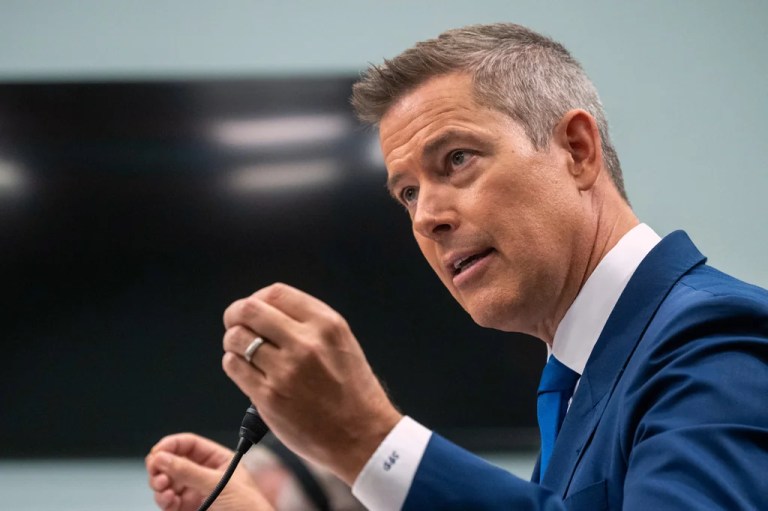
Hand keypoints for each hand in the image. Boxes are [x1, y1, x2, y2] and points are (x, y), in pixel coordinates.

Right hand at [146, 432, 272, 510]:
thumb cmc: (247, 506)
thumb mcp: (217, 484)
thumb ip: (188, 471)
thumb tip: (162, 457)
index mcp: (217, 460)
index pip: (189, 444)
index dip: (171, 445)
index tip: (156, 453)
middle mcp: (204, 473)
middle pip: (173, 462)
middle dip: (161, 467)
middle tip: (156, 473)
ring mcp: (195, 492)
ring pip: (168, 482)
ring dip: (160, 484)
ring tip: (163, 489)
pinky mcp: (189, 509)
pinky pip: (169, 501)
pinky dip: (164, 500)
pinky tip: (168, 501)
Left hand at [222, 283, 402, 484]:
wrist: (362, 436)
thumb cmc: (352, 391)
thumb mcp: (342, 343)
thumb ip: (309, 323)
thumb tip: (266, 311)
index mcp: (327, 324)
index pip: (276, 293)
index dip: (256, 298)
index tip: (253, 310)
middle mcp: (307, 343)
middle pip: (250, 310)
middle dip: (235, 315)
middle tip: (235, 324)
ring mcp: (286, 370)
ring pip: (237, 338)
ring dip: (233, 342)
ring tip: (242, 351)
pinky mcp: (269, 397)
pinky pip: (235, 367)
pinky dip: (234, 364)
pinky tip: (246, 370)